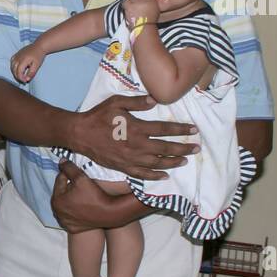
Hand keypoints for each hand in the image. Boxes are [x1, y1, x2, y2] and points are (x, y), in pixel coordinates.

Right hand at [11, 43, 42, 82]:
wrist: (38, 46)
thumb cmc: (38, 56)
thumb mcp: (37, 65)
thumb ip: (31, 73)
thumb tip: (27, 80)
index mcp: (24, 60)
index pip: (19, 72)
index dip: (21, 78)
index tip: (25, 81)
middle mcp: (18, 58)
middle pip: (14, 70)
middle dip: (18, 77)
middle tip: (24, 80)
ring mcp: (16, 56)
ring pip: (12, 67)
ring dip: (15, 73)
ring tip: (21, 76)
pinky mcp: (16, 55)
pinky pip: (11, 62)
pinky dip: (13, 67)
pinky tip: (17, 69)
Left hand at [50, 161, 111, 233]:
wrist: (109, 213)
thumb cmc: (94, 194)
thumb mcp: (81, 177)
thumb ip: (69, 168)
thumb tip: (61, 161)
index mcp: (56, 200)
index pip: (60, 180)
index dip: (68, 173)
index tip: (77, 171)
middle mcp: (57, 213)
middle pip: (61, 193)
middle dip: (68, 186)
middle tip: (80, 182)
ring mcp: (64, 222)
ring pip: (65, 204)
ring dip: (70, 198)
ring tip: (82, 193)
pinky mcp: (72, 228)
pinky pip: (71, 215)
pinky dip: (74, 210)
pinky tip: (81, 205)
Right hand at [73, 94, 196, 179]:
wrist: (80, 134)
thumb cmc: (98, 116)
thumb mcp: (116, 102)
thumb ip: (137, 101)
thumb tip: (155, 100)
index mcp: (137, 128)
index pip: (165, 129)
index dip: (181, 129)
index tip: (193, 130)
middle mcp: (137, 145)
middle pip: (166, 148)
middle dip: (183, 148)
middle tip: (197, 148)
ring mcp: (130, 158)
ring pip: (157, 163)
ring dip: (173, 162)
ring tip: (185, 160)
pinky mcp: (123, 166)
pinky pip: (142, 174)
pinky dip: (155, 176)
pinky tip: (164, 175)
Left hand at [122, 0, 159, 25]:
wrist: (144, 28)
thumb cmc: (149, 23)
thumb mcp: (155, 11)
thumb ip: (151, 4)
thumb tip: (146, 1)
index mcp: (152, 0)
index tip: (141, 2)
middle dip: (136, 0)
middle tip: (135, 8)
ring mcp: (137, 2)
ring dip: (131, 3)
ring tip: (132, 10)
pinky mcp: (130, 5)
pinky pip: (125, 1)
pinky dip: (125, 5)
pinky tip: (127, 9)